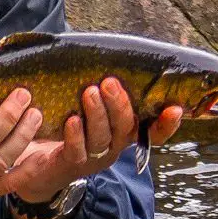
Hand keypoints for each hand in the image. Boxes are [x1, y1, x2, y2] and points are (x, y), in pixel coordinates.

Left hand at [7, 78, 182, 203]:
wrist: (43, 160)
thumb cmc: (72, 121)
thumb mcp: (94, 105)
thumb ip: (106, 89)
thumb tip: (113, 55)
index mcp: (125, 132)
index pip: (155, 133)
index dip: (167, 124)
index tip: (175, 108)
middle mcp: (115, 146)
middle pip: (125, 128)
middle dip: (120, 105)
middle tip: (109, 82)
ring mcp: (94, 157)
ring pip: (102, 138)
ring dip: (97, 114)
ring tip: (90, 92)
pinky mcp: (72, 163)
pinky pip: (77, 150)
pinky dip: (75, 135)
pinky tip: (71, 119)